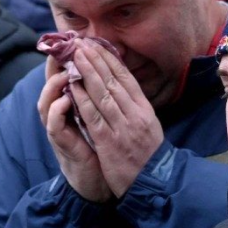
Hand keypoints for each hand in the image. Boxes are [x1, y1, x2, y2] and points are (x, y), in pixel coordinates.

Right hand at [38, 57, 113, 202]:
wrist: (96, 178)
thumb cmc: (98, 143)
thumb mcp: (99, 114)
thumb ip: (98, 93)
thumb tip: (109, 65)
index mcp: (70, 102)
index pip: (63, 73)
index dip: (66, 55)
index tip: (75, 37)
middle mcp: (59, 112)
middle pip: (49, 82)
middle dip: (55, 64)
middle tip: (66, 46)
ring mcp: (57, 127)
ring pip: (46, 101)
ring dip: (54, 85)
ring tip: (65, 71)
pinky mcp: (60, 143)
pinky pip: (54, 124)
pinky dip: (58, 111)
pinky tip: (67, 99)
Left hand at [69, 39, 163, 197]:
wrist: (155, 184)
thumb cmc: (148, 156)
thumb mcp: (148, 127)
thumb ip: (135, 109)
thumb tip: (122, 88)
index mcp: (144, 110)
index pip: (126, 78)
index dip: (110, 60)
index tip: (97, 45)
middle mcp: (135, 114)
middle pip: (113, 81)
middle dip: (95, 60)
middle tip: (81, 43)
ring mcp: (123, 127)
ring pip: (102, 94)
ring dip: (86, 73)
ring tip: (74, 57)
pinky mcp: (110, 142)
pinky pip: (93, 116)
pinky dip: (82, 99)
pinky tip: (72, 86)